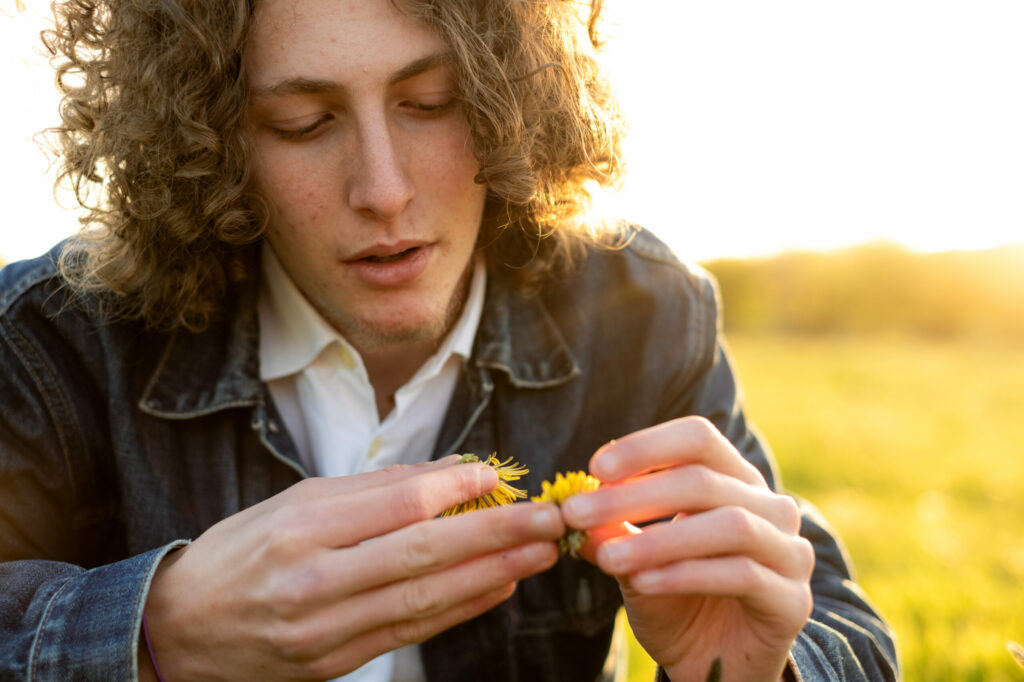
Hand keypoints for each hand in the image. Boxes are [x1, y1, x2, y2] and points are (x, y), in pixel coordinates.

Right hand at [141, 456, 563, 680]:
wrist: (178, 634)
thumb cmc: (240, 554)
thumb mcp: (293, 502)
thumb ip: (374, 487)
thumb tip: (451, 471)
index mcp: (299, 529)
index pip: (395, 503)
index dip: (454, 489)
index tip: (497, 477)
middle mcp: (313, 581)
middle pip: (422, 553)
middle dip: (495, 535)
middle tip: (548, 520)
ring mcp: (324, 630)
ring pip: (425, 598)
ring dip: (493, 575)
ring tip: (539, 553)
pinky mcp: (335, 664)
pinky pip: (411, 632)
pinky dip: (460, 609)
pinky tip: (499, 588)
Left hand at [561, 417, 813, 681]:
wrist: (716, 668)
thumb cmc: (677, 602)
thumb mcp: (636, 562)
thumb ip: (613, 534)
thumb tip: (573, 511)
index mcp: (735, 481)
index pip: (698, 439)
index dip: (647, 447)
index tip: (596, 467)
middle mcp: (771, 507)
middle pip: (704, 480)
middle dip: (634, 496)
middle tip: (578, 513)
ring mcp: (789, 552)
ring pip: (730, 525)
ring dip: (659, 540)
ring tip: (607, 558)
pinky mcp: (792, 600)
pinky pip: (742, 575)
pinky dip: (685, 575)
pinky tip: (642, 582)